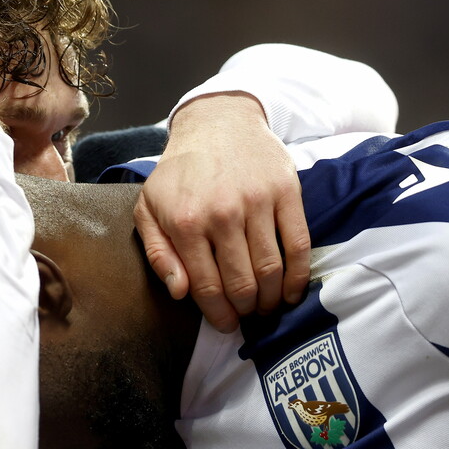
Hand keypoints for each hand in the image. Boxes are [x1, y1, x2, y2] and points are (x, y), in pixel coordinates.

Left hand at [135, 92, 310, 331]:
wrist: (219, 123)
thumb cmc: (180, 174)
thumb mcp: (150, 209)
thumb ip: (158, 254)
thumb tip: (179, 293)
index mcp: (185, 222)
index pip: (206, 286)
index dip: (219, 314)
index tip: (226, 325)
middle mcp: (222, 213)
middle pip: (242, 284)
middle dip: (245, 310)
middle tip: (247, 316)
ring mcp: (257, 202)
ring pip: (271, 269)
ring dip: (272, 299)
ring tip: (268, 307)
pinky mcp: (286, 192)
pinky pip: (298, 244)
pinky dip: (299, 276)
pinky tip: (293, 292)